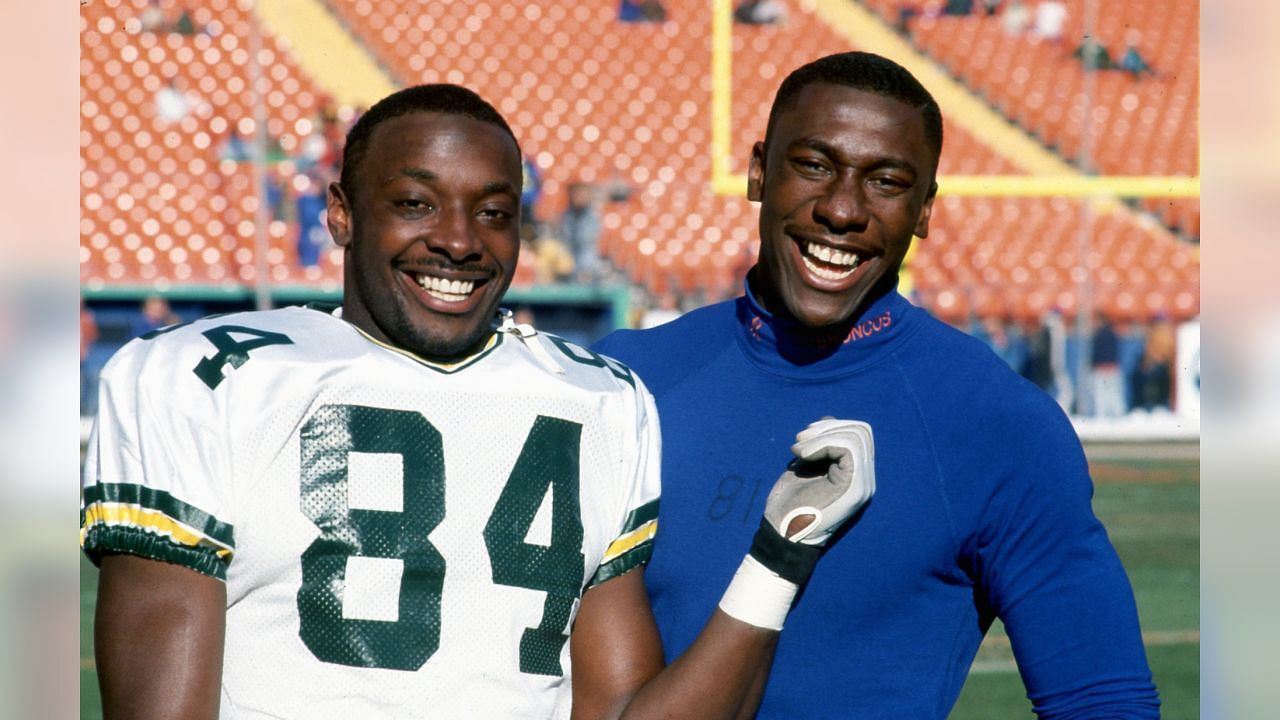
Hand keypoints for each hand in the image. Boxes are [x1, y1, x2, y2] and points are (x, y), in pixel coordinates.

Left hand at [718, 418, 875, 629]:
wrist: (782, 534)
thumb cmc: (789, 504)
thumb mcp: (806, 466)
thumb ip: (820, 446)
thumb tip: (828, 419)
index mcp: (855, 474)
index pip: (859, 434)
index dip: (831, 426)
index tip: (803, 437)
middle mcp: (865, 479)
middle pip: (861, 430)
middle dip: (827, 427)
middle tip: (799, 440)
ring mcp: (862, 484)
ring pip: (856, 436)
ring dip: (822, 435)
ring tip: (798, 449)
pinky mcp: (854, 488)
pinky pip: (848, 448)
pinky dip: (822, 443)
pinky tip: (802, 455)